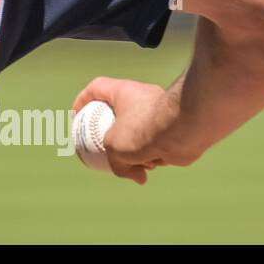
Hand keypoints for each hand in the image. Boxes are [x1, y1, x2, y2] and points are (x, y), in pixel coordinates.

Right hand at [72, 76, 204, 184]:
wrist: (185, 130)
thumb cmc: (145, 130)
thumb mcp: (115, 148)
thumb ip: (117, 164)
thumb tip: (136, 176)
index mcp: (123, 92)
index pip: (97, 88)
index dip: (83, 100)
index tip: (78, 116)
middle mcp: (141, 98)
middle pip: (118, 112)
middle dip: (111, 133)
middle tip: (104, 147)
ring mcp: (158, 113)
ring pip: (138, 132)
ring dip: (133, 151)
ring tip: (132, 165)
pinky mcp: (173, 128)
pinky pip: (155, 143)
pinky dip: (151, 156)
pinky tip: (149, 169)